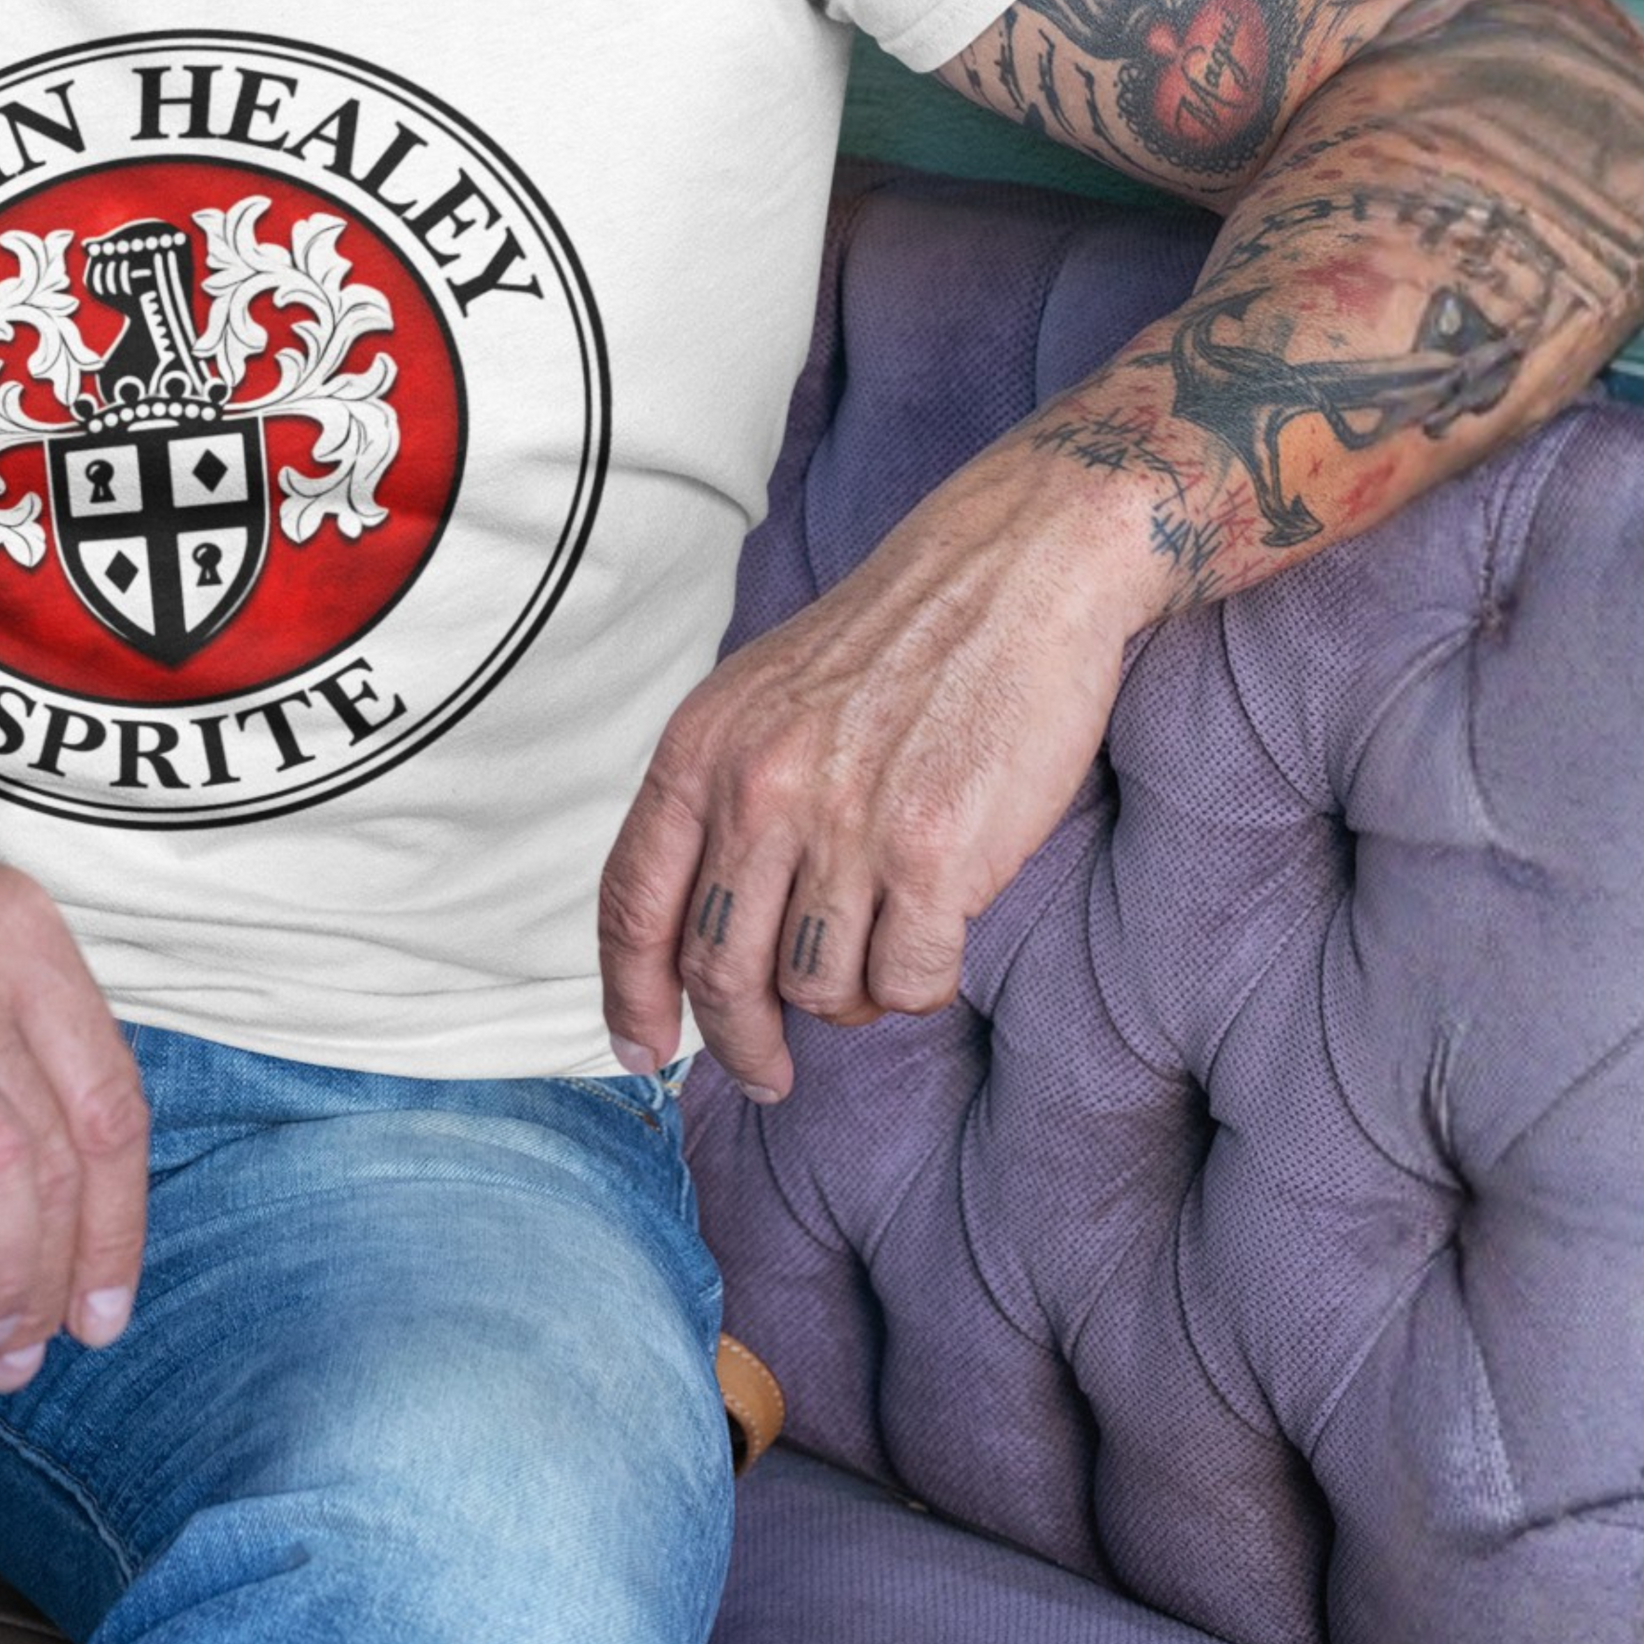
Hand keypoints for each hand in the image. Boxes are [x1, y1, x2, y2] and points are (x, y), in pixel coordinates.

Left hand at [600, 438, 1163, 1097]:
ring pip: (817, 990)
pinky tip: (939, 932)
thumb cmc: (897, 642)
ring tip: (883, 941)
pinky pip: (906, 983)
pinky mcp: (936, 855)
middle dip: (740, 1042)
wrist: (1016, 571)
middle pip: (718, 973)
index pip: (633, 903)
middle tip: (767, 1072)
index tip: (638, 1048)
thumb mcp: (765, 699)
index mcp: (703, 749)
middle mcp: (760, 790)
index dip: (627, 993)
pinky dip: (919, 981)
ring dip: (849, 994)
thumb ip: (722, 801)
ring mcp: (846, 825)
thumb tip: (695, 934)